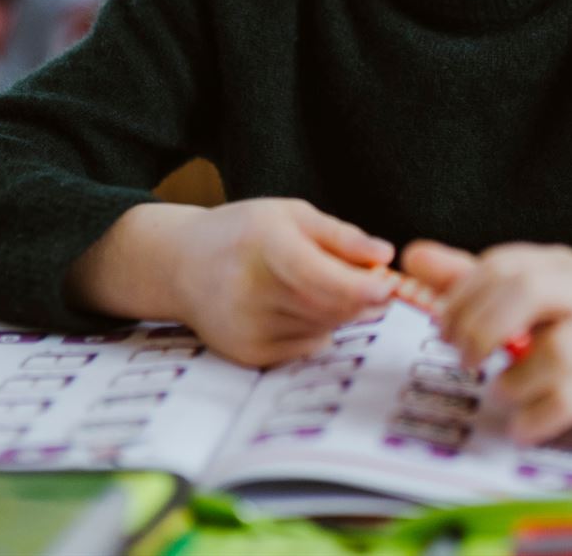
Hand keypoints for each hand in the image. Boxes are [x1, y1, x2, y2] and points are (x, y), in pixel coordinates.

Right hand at [164, 199, 395, 367]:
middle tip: (369, 280)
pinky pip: (308, 346)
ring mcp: (247, 329)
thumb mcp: (292, 215)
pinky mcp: (248, 355)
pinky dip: (316, 328)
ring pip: (324, 327)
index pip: (318, 276)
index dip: (359, 286)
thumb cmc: (245, 232)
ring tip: (316, 285)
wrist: (182, 265)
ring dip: (339, 311)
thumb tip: (385, 256)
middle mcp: (249, 292)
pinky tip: (293, 306)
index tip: (389, 286)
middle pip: (329, 306)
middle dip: (360, 297)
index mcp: (262, 246)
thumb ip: (341, 236)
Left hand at [401, 241, 571, 444]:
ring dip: (514, 379)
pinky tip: (522, 426)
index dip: (463, 298)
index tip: (443, 330)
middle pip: (529, 289)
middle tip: (465, 359)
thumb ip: (468, 282)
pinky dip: (537, 417)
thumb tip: (412, 256)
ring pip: (557, 349)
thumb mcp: (523, 304)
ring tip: (501, 392)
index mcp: (560, 265)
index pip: (503, 265)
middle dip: (483, 327)